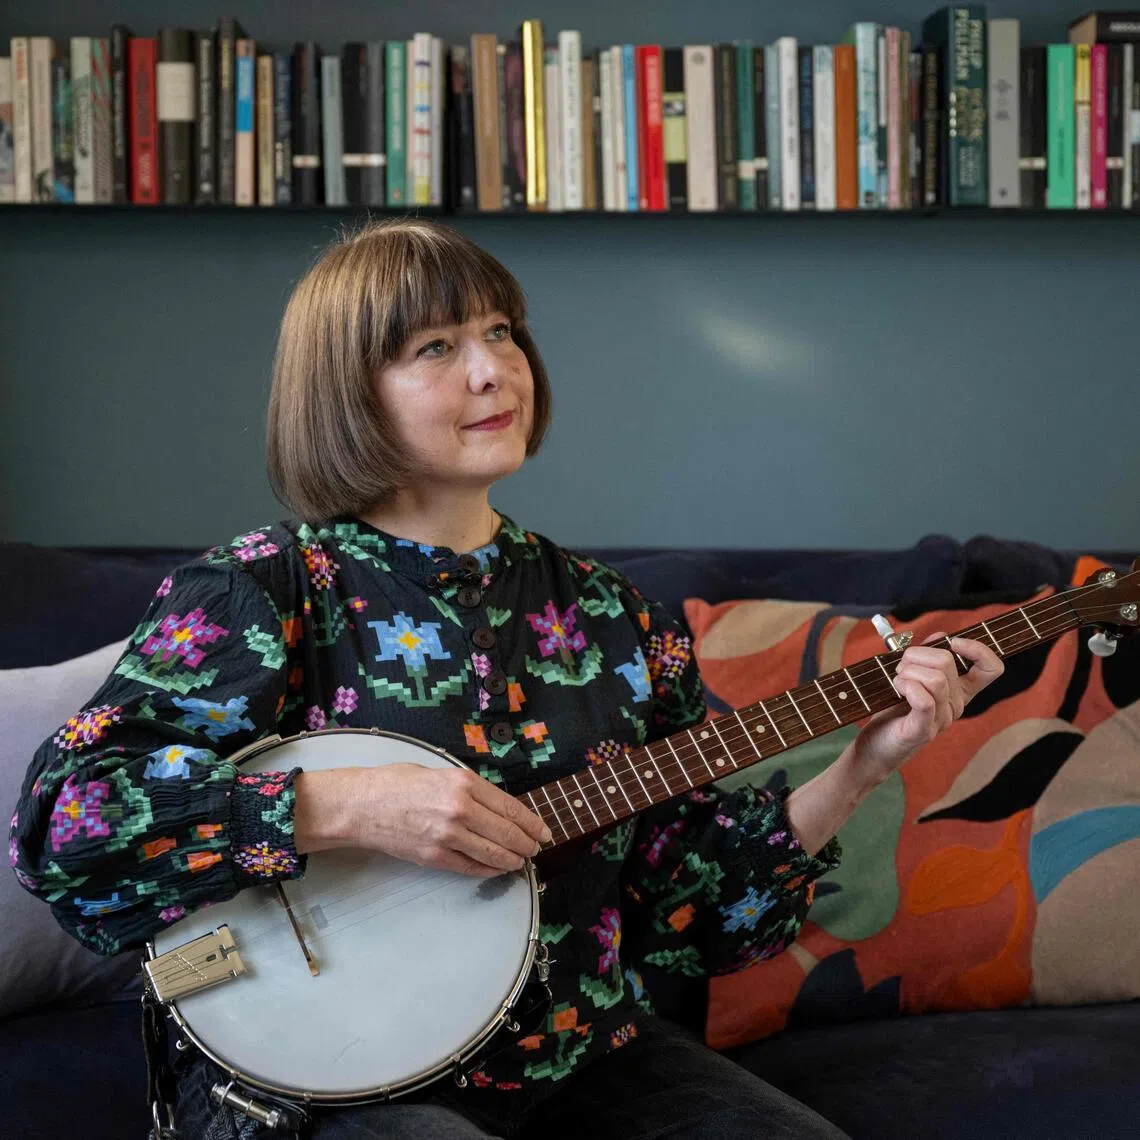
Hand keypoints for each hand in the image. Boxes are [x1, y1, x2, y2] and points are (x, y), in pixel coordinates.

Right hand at [293, 764, 553, 876]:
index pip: (510, 808)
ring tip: (520, 861)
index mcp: (464, 783)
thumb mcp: (440, 772)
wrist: (361, 805)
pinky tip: (497, 869)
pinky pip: (471, 867)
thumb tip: (495, 807)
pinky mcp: (435, 857)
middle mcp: (461, 809)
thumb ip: (468, 789)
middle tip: (536, 849)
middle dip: (527, 844)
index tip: (543, 832)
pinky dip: (488, 870)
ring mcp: (448, 836)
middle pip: (507, 834)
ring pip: (493, 854)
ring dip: (512, 860)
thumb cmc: (397, 783)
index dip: (531, 823)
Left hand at [847, 632, 1004, 786]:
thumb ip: (929, 658)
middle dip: (916, 656)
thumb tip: (942, 636)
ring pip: (936, 679)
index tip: (953, 643)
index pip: (991, 668)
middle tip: (900, 668)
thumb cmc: (894, 710)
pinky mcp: (923, 730)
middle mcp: (956, 705)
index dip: (977, 649)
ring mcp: (942, 719)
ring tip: (897, 681)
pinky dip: (907, 686)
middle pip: (947, 662)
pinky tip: (898, 688)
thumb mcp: (912, 678)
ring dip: (908, 671)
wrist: (875, 746)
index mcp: (959, 691)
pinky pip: (924, 700)